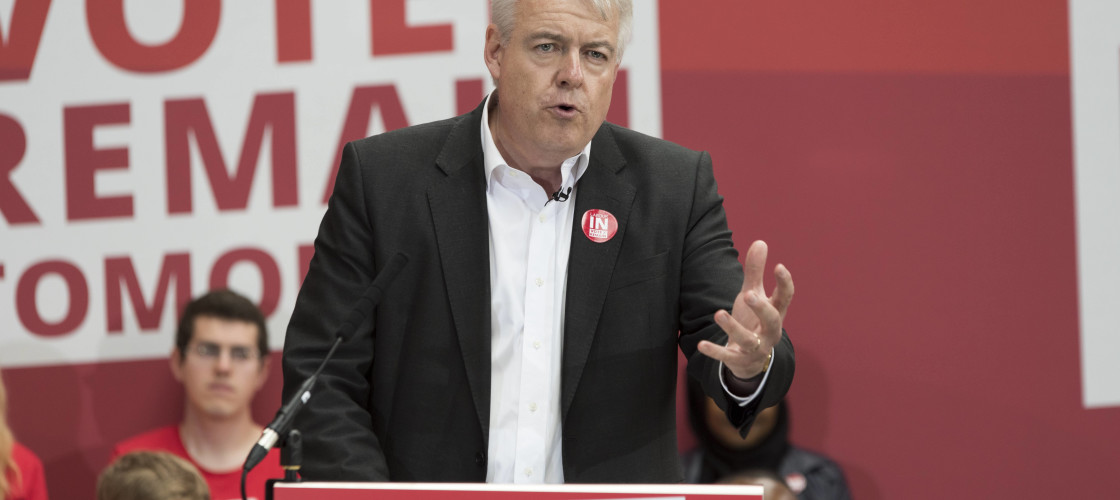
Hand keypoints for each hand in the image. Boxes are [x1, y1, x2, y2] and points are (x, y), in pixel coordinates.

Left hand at [698, 240, 793, 378]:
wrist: (751, 359)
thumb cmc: (754, 320)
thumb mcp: (754, 295)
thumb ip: (756, 272)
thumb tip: (760, 242)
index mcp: (776, 313)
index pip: (785, 298)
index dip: (784, 283)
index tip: (778, 266)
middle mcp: (770, 331)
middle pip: (771, 320)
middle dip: (761, 308)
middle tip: (748, 294)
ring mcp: (756, 347)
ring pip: (748, 340)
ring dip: (733, 328)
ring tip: (718, 314)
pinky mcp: (739, 359)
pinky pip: (727, 357)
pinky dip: (715, 351)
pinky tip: (701, 344)